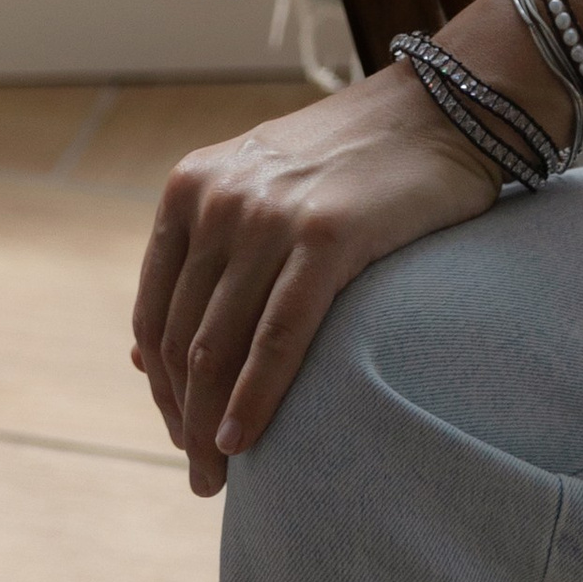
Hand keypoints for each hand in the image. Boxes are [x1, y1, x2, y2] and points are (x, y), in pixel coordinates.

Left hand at [130, 61, 497, 489]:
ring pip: (219, 348)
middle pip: (182, 340)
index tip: (182, 432)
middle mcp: (219, 198)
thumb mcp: (255, 186)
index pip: (155, 313)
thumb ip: (201, 257)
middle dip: (185, 419)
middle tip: (202, 475)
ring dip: (211, 426)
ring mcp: (270, 215)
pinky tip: (246, 440)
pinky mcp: (326, 235)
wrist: (441, 106)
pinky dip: (255, 399)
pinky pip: (277, 338)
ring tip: (219, 475)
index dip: (161, 387)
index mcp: (191, 186)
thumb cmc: (352, 158)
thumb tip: (141, 356)